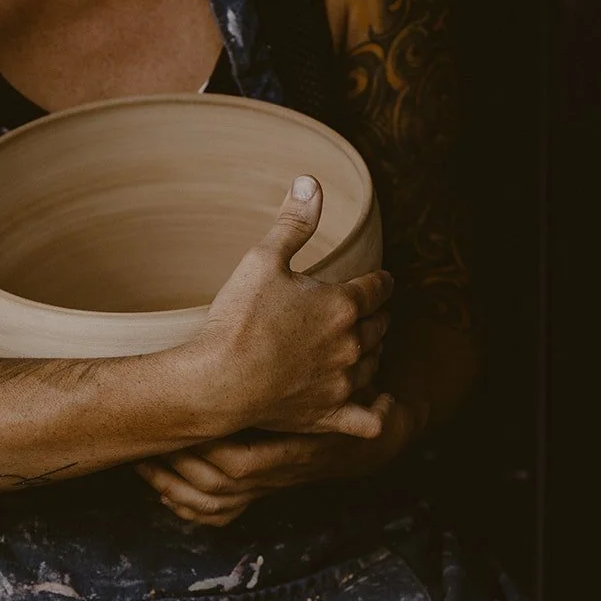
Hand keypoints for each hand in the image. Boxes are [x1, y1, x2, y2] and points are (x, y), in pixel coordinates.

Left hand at [136, 393, 426, 526]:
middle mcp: (275, 478)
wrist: (369, 443)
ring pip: (208, 503)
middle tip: (144, 438)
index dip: (206, 448)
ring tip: (139, 460)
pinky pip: (211, 516)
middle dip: (175, 465)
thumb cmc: (359, 410)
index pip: (241, 462)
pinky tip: (157, 486)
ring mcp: (262, 490)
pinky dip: (180, 507)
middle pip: (214, 486)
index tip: (178, 423)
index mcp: (292, 454)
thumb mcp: (361, 401)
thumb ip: (348, 394)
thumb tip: (382, 398)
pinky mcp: (253, 494)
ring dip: (169, 485)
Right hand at [182, 175, 394, 438]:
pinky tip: (377, 405)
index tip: (380, 280)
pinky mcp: (330, 413)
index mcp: (343, 304)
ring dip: (374, 352)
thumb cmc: (237, 319)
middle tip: (371, 312)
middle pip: (382, 326)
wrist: (218, 381)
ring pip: (376, 363)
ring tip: (365, 346)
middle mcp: (352, 344)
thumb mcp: (262, 259)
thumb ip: (293, 223)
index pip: (379, 288)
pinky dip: (376, 411)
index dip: (381, 281)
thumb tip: (311, 182)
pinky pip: (368, 418)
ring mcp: (343, 382)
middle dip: (378, 315)